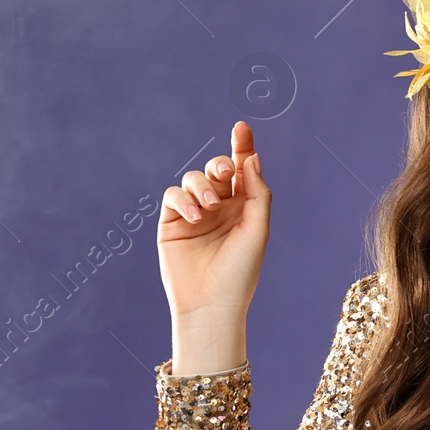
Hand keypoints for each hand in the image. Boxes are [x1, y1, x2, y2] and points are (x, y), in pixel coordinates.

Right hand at [157, 120, 270, 319]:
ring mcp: (195, 213)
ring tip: (208, 208)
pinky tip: (194, 216)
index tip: (241, 127)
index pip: (243, 169)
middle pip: (217, 169)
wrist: (210, 303)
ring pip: (193, 178)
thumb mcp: (257, 230)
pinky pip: (173, 196)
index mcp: (245, 207)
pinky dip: (183, 199)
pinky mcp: (172, 223)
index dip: (242, 146)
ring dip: (200, 186)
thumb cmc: (240, 271)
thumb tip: (252, 158)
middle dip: (220, 164)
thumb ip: (257, 192)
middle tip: (225, 174)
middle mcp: (220, 207)